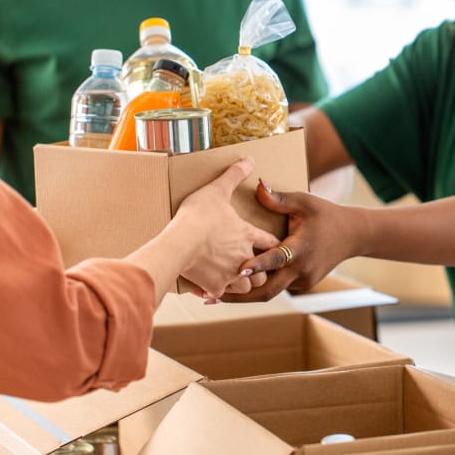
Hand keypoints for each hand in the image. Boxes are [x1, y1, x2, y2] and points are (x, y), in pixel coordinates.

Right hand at [168, 158, 279, 298]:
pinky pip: (221, 295)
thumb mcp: (216, 190)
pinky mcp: (214, 287)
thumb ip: (233, 175)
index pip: (270, 242)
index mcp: (247, 235)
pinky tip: (209, 289)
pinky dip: (216, 292)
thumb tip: (249, 159)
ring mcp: (230, 274)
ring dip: (242, 284)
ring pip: (247, 287)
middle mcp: (244, 257)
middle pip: (264, 270)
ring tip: (233, 279)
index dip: (273, 244)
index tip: (273, 247)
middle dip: (261, 270)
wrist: (180, 243)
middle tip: (252, 266)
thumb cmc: (199, 216)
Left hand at [220, 179, 358, 301]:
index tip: (238, 270)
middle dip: (240, 295)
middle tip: (211, 295)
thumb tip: (258, 185)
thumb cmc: (326, 214)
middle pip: (267, 291)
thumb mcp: (304, 202)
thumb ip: (279, 199)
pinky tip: (236, 287)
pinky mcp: (301, 285)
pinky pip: (277, 287)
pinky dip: (259, 287)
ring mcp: (302, 281)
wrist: (352, 236)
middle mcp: (301, 270)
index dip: (257, 266)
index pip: (276, 259)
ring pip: (270, 292)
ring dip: (245, 294)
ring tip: (214, 294)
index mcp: (301, 248)